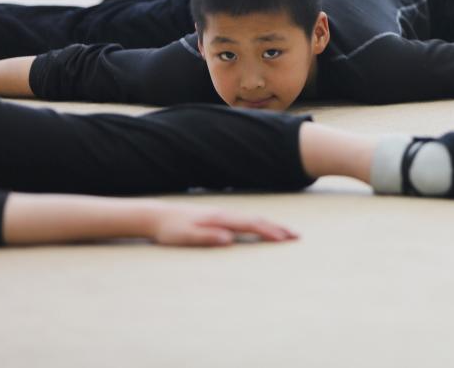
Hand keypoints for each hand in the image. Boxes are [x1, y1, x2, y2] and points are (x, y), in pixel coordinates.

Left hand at [146, 203, 298, 246]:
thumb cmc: (170, 229)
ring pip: (252, 218)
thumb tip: (230, 239)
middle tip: (297, 236)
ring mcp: (222, 214)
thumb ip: (207, 237)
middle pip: (257, 219)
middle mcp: (224, 214)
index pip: (251, 225)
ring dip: (271, 225)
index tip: (286, 239)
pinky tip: (261, 229)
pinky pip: (245, 220)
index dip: (270, 232)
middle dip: (278, 228)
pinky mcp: (218, 218)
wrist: (157, 216)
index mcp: (220, 219)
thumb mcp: (185, 237)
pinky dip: (259, 224)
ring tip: (285, 233)